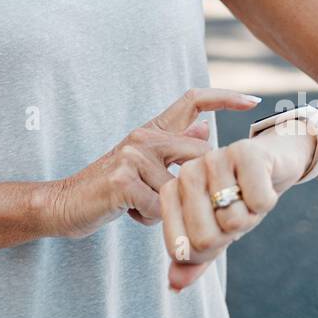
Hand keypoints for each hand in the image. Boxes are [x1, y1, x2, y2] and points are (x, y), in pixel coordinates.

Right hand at [49, 89, 260, 239]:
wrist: (64, 202)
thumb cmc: (109, 187)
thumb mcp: (143, 162)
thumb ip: (174, 144)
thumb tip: (205, 125)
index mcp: (151, 129)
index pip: (193, 100)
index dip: (225, 98)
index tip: (254, 100)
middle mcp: (144, 135)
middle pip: (201, 153)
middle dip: (201, 183)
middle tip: (177, 201)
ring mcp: (133, 155)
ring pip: (180, 189)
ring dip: (166, 208)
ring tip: (139, 206)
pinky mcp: (123, 180)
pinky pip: (160, 208)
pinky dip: (149, 219)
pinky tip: (128, 212)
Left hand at [161, 118, 316, 291]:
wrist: (271, 162)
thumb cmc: (238, 198)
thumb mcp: (216, 231)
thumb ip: (194, 258)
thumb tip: (175, 285)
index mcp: (172, 192)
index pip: (180, 249)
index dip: (207, 250)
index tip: (218, 229)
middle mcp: (187, 173)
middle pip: (204, 238)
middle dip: (230, 235)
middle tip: (237, 212)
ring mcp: (213, 159)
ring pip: (233, 221)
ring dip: (251, 217)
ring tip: (248, 197)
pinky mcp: (244, 151)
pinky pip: (259, 201)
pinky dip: (267, 200)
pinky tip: (263, 183)